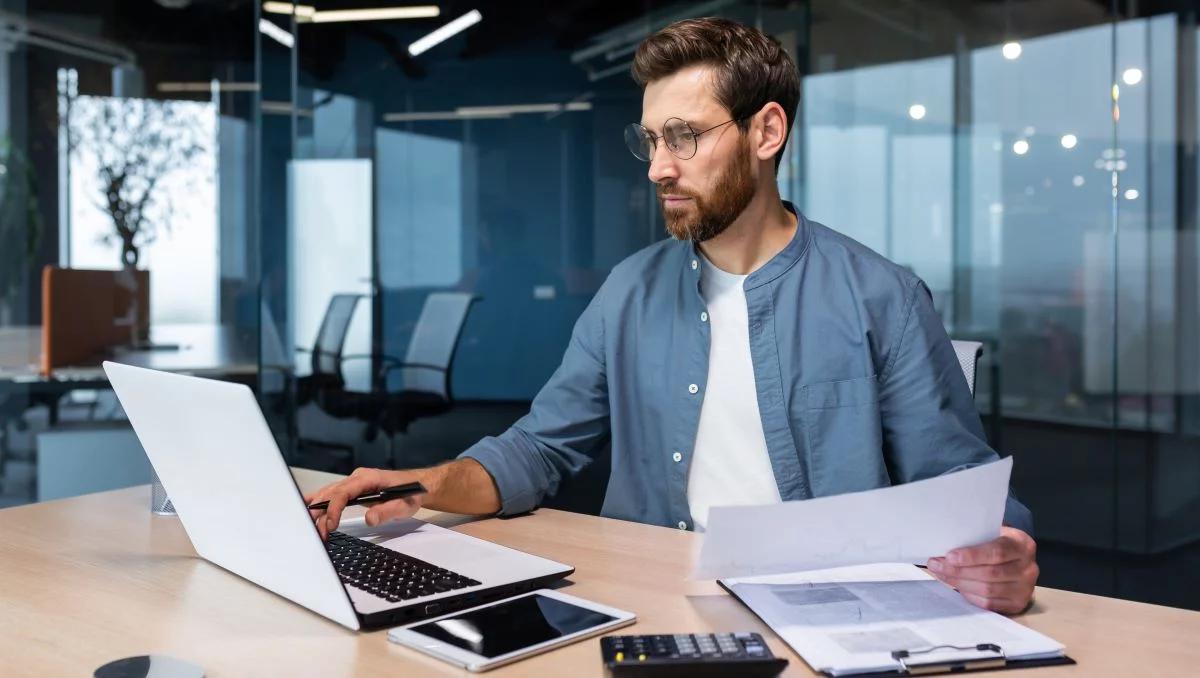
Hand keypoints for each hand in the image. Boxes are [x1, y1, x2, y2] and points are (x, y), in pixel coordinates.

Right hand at [303, 467, 426, 539]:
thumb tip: (370, 519)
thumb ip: (388, 511)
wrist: (418, 485)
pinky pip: (332, 494)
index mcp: (368, 478)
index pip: (344, 492)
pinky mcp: (352, 489)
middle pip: (332, 493)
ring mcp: (353, 482)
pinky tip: (306, 507)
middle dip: (321, 513)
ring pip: (329, 494)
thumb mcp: (405, 505)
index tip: (331, 525)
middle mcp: (357, 478)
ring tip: (311, 528)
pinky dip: (319, 501)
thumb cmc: (411, 493)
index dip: (335, 508)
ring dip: (319, 511)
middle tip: (318, 533)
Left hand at [926, 527, 1038, 614]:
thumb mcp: (993, 532)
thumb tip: (943, 542)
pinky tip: (955, 585)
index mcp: (1023, 545)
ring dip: (959, 583)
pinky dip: (968, 594)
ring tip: (941, 574)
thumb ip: (975, 536)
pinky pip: (988, 603)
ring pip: (987, 590)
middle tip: (936, 565)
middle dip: (958, 570)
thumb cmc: (998, 543)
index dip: (972, 555)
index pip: (997, 552)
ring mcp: (1025, 589)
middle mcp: (1029, 568)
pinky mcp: (1017, 604)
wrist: (1017, 560)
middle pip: (990, 573)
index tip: (949, 556)